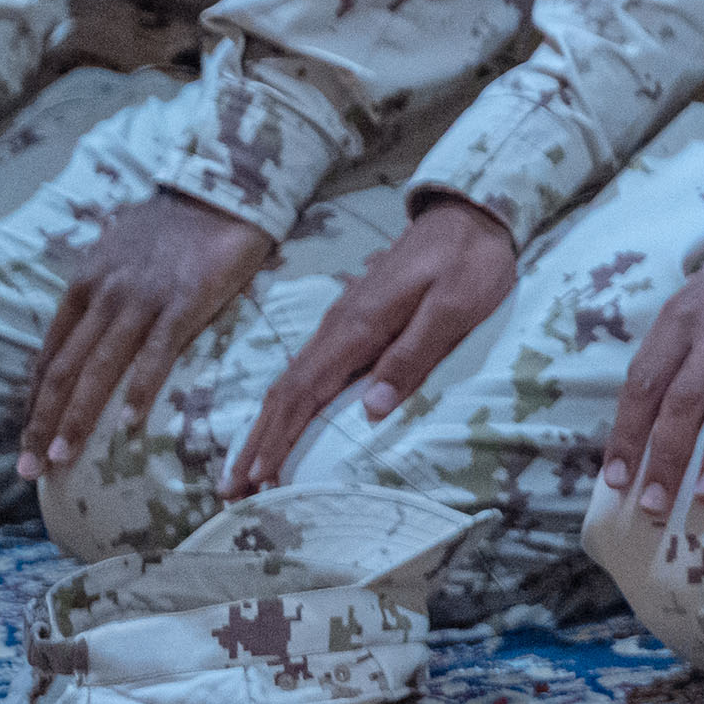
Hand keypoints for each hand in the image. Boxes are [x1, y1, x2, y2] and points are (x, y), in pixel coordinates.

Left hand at [20, 192, 276, 475]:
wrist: (220, 191)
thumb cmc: (171, 225)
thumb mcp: (116, 253)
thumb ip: (98, 292)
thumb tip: (85, 333)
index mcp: (84, 286)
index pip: (49, 355)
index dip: (35, 402)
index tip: (28, 439)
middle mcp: (104, 296)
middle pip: (63, 369)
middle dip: (42, 422)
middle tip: (32, 468)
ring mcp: (142, 301)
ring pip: (99, 368)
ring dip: (78, 417)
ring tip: (64, 457)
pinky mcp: (184, 303)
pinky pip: (155, 355)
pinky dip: (139, 391)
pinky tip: (129, 425)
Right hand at [233, 195, 518, 492]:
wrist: (470, 212)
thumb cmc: (469, 261)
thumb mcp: (455, 306)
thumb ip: (413, 354)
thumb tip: (370, 409)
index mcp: (358, 326)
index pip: (303, 391)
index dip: (278, 437)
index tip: (258, 478)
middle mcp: (339, 327)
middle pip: (285, 392)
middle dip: (257, 443)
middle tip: (232, 491)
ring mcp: (343, 323)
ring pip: (292, 383)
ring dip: (267, 429)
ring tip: (249, 472)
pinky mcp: (354, 323)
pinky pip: (310, 371)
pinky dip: (289, 406)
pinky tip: (284, 424)